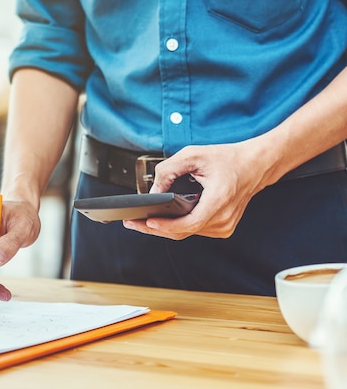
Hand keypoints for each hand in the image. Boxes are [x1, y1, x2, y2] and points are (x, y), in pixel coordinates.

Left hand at [123, 142, 268, 238]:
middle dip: (155, 229)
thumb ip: (169, 170)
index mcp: (219, 200)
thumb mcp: (194, 155)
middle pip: (183, 232)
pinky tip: (162, 220)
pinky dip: (178, 226)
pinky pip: (195, 230)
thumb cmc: (228, 158)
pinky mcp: (223, 228)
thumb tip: (153, 191)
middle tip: (132, 223)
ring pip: (187, 233)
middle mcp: (224, 218)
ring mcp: (225, 226)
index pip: (188, 223)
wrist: (256, 164)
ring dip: (165, 228)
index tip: (147, 222)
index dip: (165, 225)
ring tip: (141, 222)